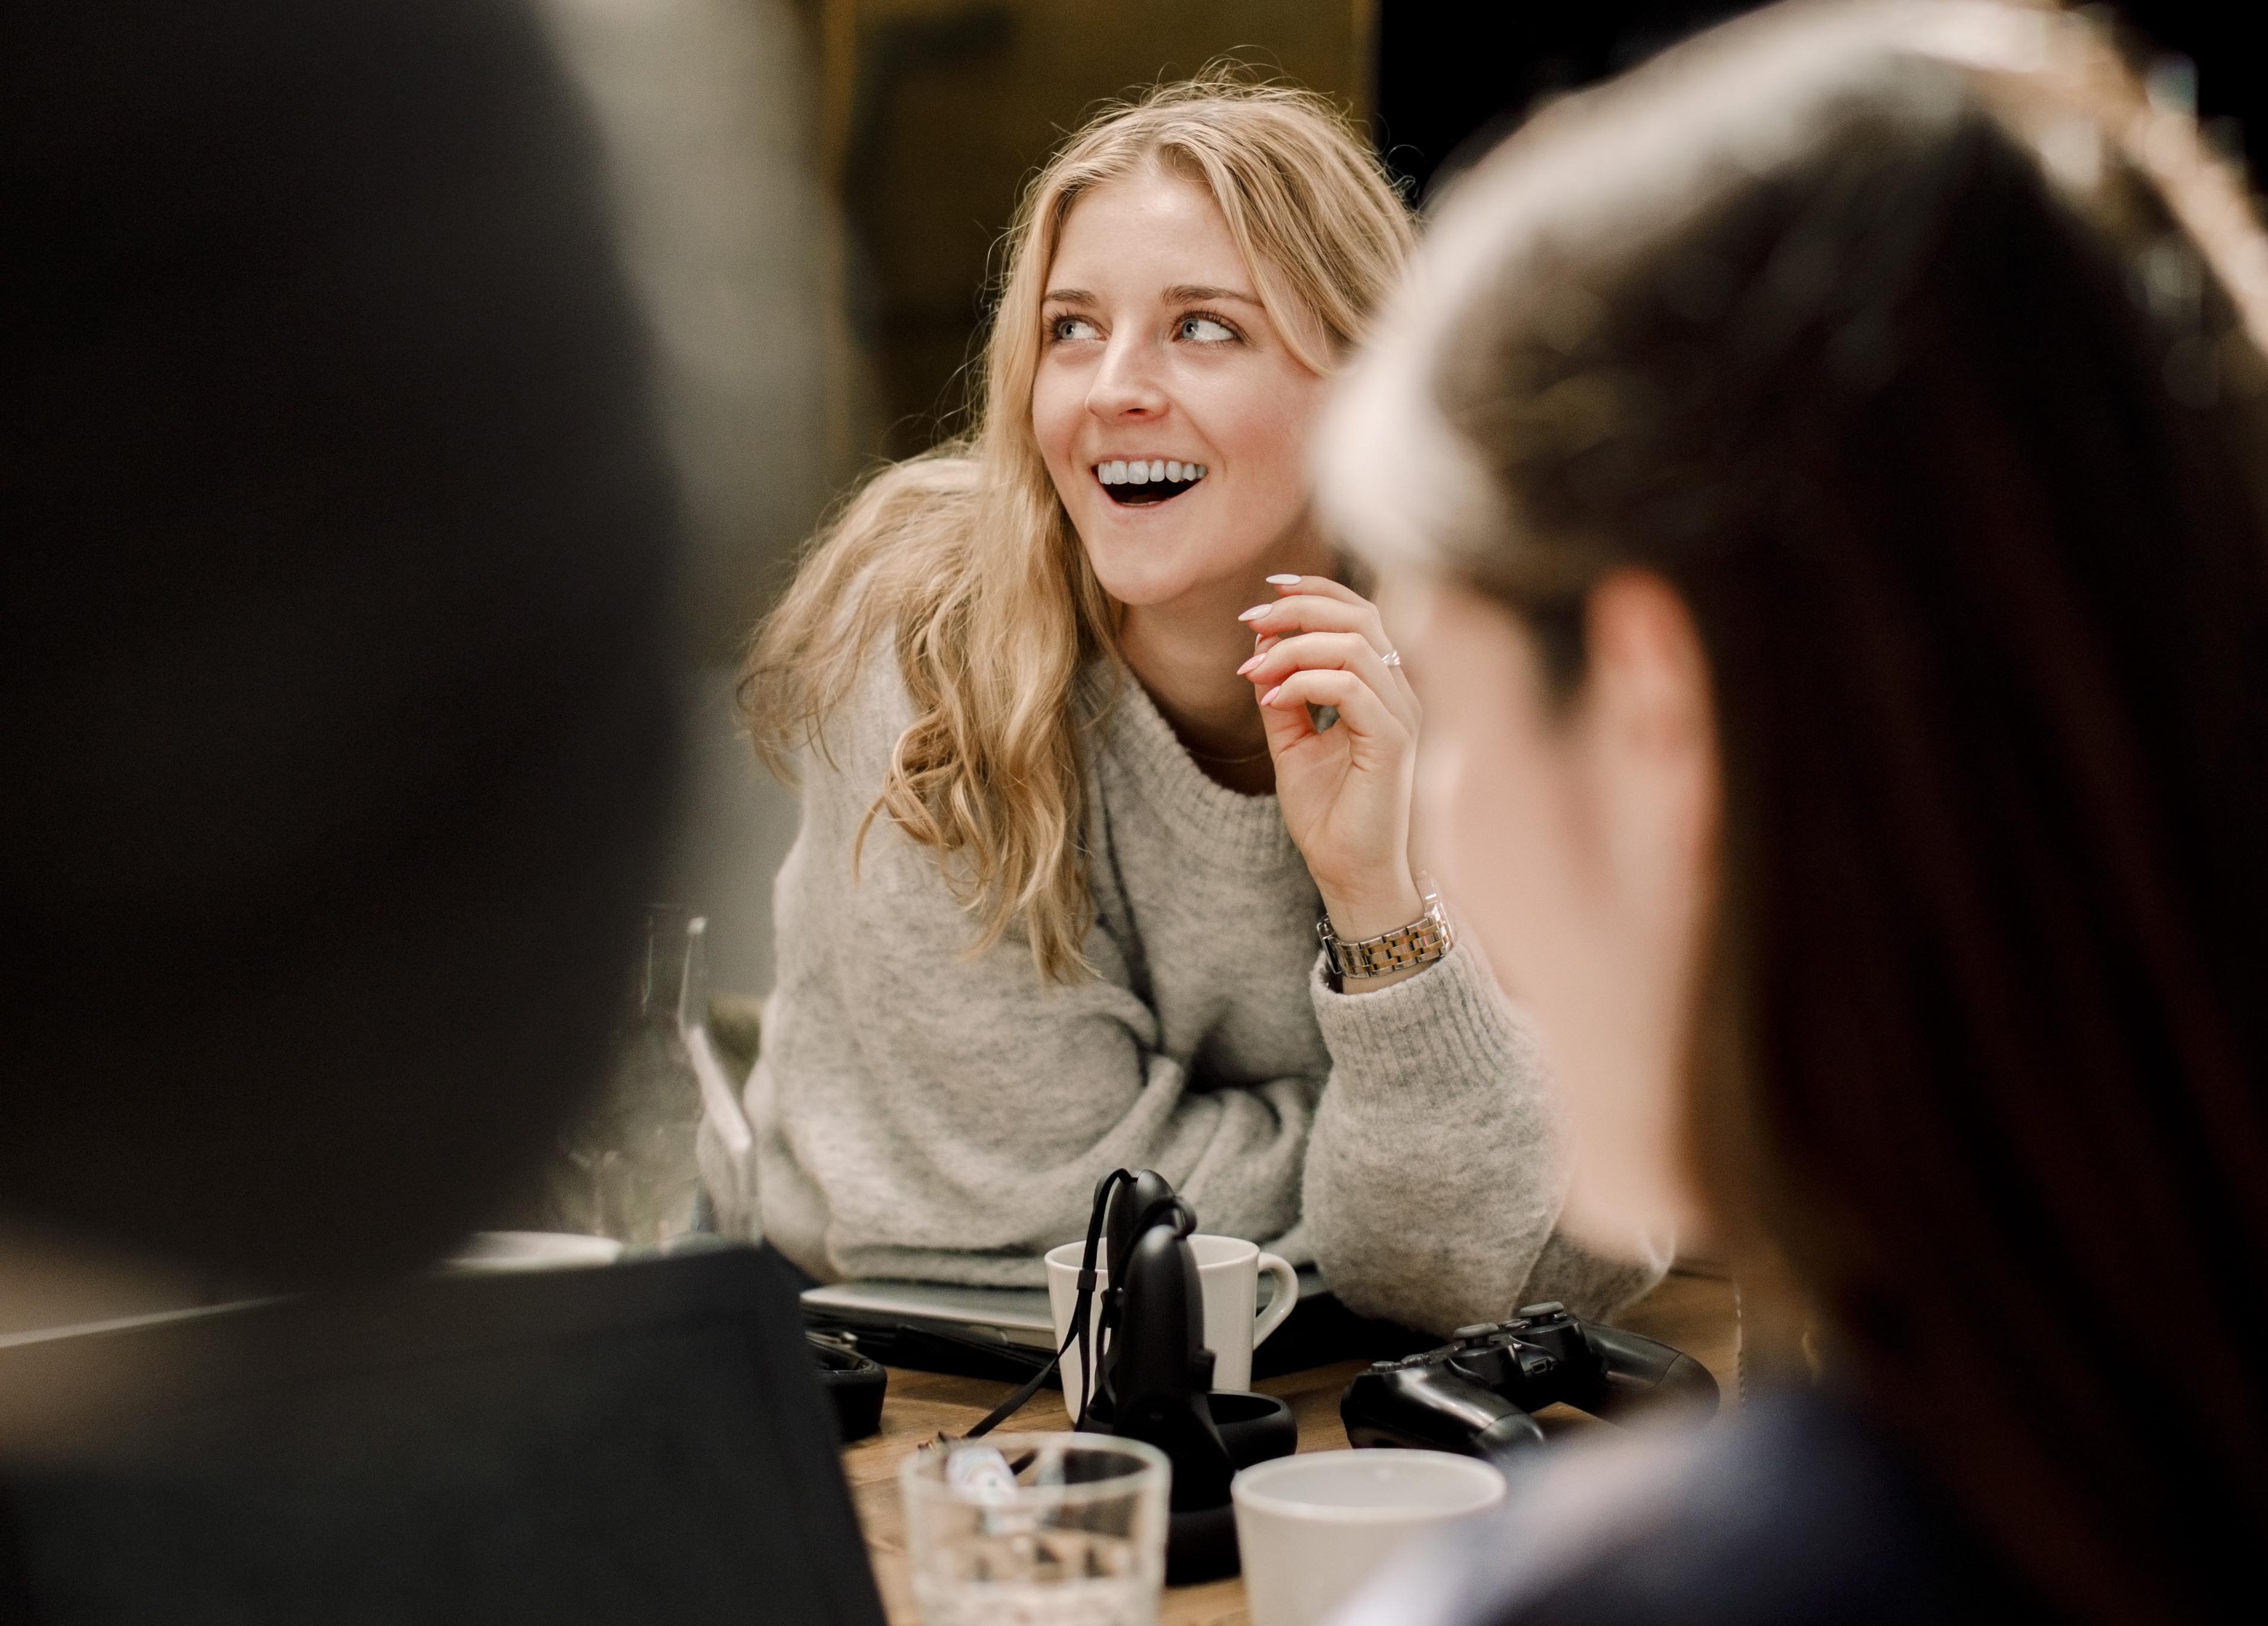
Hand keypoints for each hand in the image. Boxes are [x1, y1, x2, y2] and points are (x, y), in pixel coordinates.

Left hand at [1236, 575, 1425, 970]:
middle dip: (1299, 607)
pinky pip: (1350, 689)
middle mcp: (1399, 694)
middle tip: (1251, 620)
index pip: (1360, 614)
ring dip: (1293, 647)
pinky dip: (1303, 683)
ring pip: (1354, 645)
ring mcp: (1402, 716)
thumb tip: (1260, 644)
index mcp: (1382, 688)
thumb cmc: (1330, 815)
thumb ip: (1282, 695)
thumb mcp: (1292, 745)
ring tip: (1253, 668)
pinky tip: (1271, 700)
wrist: (1352, 875)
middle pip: (1360, 616)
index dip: (1314, 592)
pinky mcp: (1393, 743)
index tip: (1264, 596)